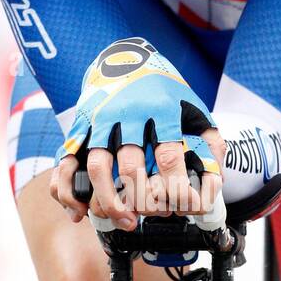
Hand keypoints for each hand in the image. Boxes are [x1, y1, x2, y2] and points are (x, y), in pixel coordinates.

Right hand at [50, 38, 225, 226]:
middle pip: (130, 165)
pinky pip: (68, 163)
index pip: (167, 154)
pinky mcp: (79, 127)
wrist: (125, 61)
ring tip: (125, 220)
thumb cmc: (164, 93)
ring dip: (108, 201)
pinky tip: (80, 212)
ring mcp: (99, 120)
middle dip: (143, 199)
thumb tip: (213, 182)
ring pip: (97, 166)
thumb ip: (209, 143)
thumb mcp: (194, 109)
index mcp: (160, 108)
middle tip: (155, 215)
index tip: (184, 206)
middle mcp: (127, 114)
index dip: (175, 187)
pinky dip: (69, 192)